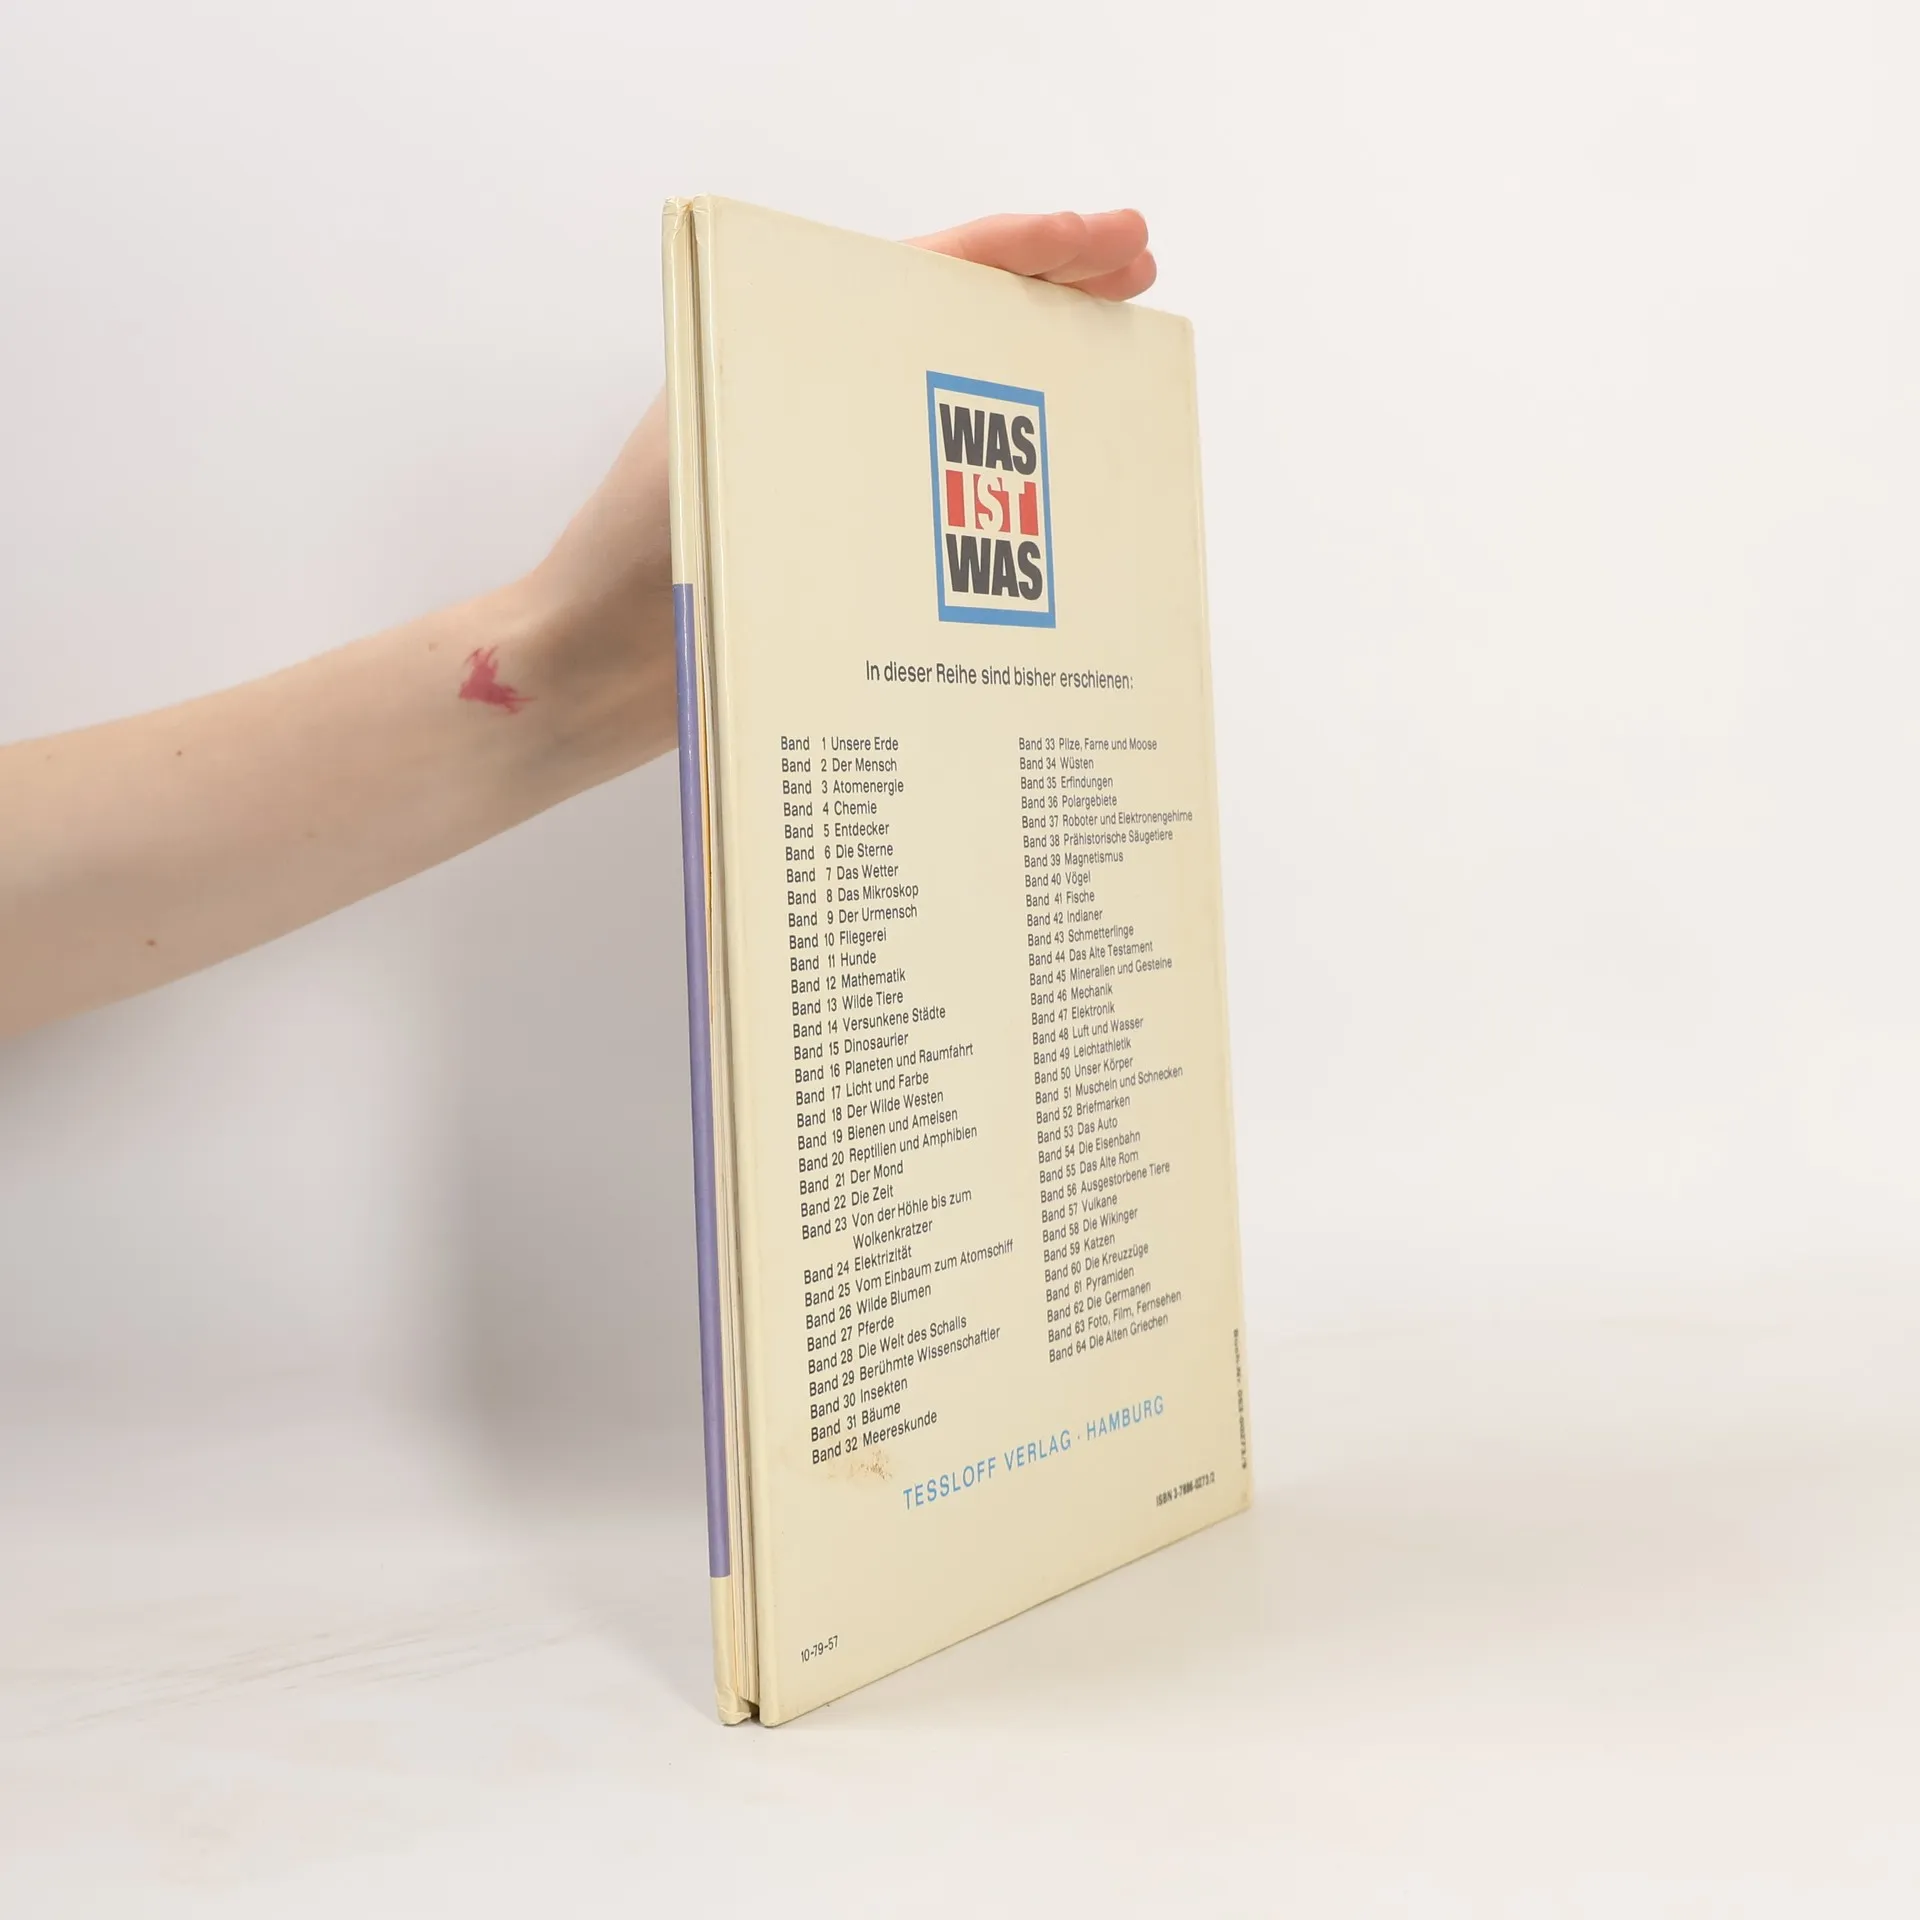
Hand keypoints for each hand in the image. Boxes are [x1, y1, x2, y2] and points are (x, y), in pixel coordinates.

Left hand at [521, 209, 1157, 780]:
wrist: (585, 680)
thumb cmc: (628, 568)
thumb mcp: (727, 451)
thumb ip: (809, 394)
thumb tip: (935, 335)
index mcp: (780, 351)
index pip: (923, 275)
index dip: (1024, 252)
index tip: (1107, 240)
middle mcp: (809, 405)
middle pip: (948, 329)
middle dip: (1048, 292)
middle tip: (1137, 271)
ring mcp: (823, 477)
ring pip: (948, 412)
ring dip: (1032, 389)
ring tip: (1114, 364)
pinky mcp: (831, 551)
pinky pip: (931, 504)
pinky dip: (993, 489)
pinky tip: (1049, 493)